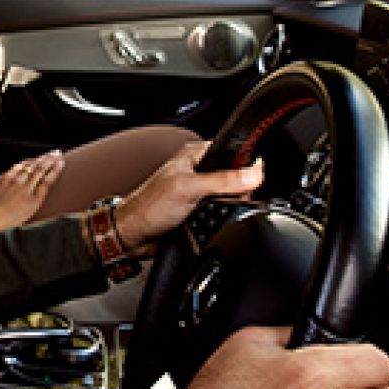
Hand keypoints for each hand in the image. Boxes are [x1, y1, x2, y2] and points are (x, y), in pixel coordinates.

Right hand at [0, 150, 64, 234]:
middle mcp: (17, 180)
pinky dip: (54, 172)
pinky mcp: (33, 198)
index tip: (38, 158)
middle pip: (34, 166)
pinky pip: (46, 182)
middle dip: (46, 158)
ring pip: (42, 170)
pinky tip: (59, 166)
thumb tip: (9, 181)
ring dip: (51, 162)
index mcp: (6, 178)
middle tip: (54, 153)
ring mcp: (26, 188)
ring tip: (59, 157)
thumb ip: (3, 185)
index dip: (33, 161)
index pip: (23, 165)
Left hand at [113, 140, 263, 255]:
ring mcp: (200, 192)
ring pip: (231, 198)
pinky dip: (222, 219)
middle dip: (238, 190)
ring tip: (212, 213)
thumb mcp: (188, 189)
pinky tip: (213, 223)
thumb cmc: (148, 208)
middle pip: (235, 177)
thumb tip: (254, 173)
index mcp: (194, 155)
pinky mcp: (201, 211)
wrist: (134, 236)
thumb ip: (222, 181)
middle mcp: (198, 170)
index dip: (246, 163)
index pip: (232, 151)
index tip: (253, 178)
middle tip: (225, 200)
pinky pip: (222, 214)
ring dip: (228, 207)